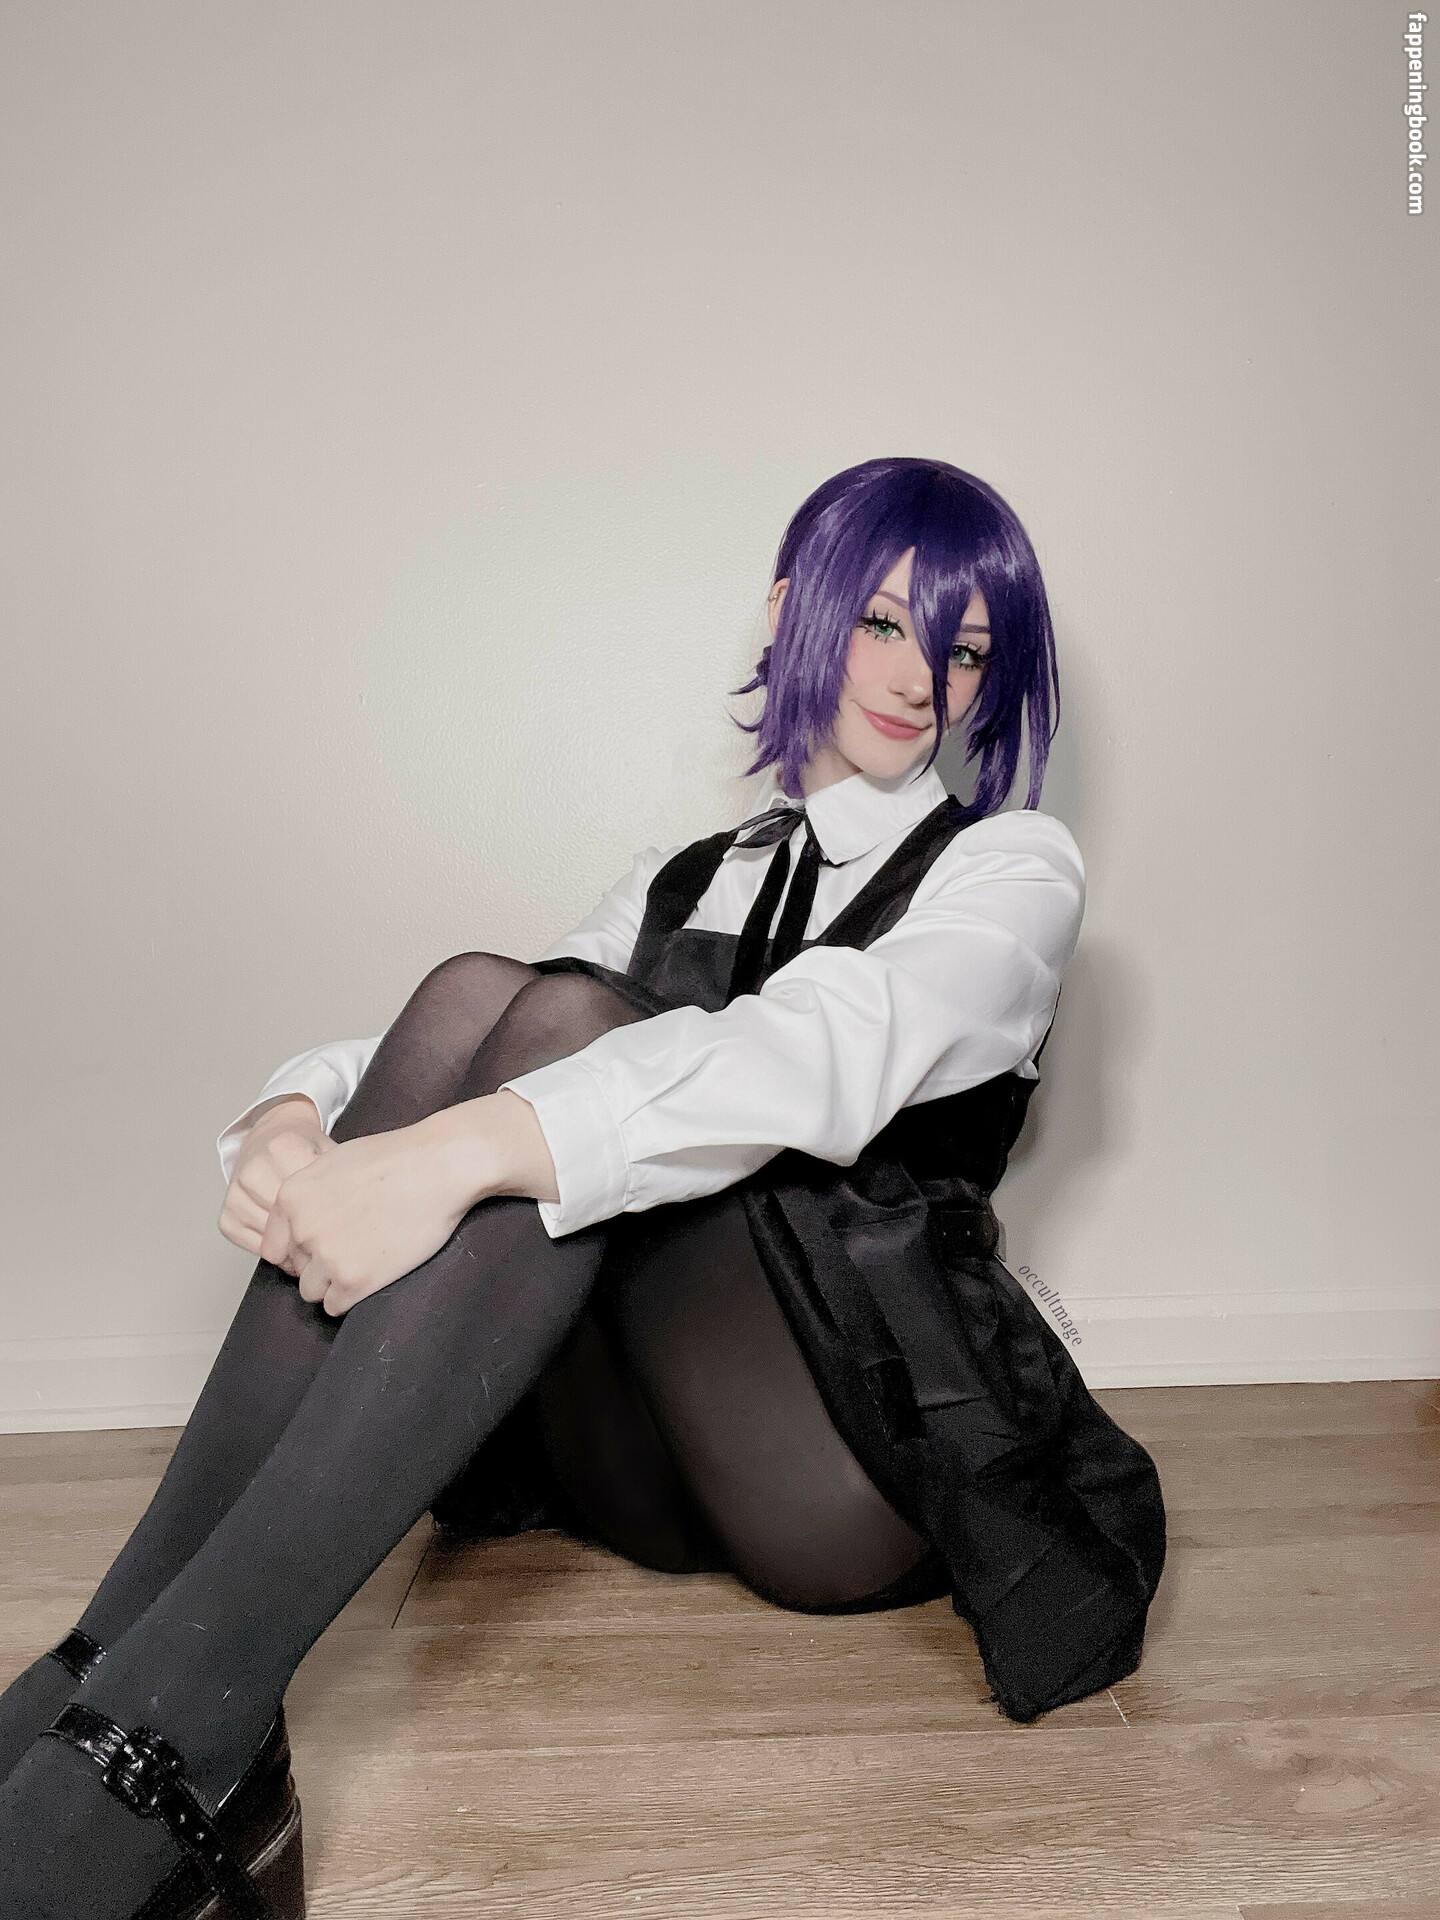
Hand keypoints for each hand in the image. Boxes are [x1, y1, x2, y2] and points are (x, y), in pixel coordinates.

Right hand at [219, 1096, 333, 1269]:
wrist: (270, 1138)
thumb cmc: (302, 1149)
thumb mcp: (327, 1151)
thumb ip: (339, 1177)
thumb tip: (359, 1213)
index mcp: (285, 1147)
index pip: (311, 1196)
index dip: (330, 1217)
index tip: (343, 1227)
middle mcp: (255, 1168)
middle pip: (292, 1219)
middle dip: (313, 1235)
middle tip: (331, 1243)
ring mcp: (237, 1193)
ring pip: (273, 1237)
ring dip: (295, 1248)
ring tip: (312, 1243)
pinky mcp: (226, 1215)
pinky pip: (254, 1246)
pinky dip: (276, 1251)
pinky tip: (290, 1243)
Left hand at [258, 1111, 487, 1316]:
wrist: (439, 1167)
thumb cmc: (397, 1158)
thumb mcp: (335, 1162)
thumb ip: (310, 1195)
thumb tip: (303, 1222)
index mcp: (291, 1197)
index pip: (276, 1245)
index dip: (302, 1248)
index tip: (325, 1244)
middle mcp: (301, 1229)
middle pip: (298, 1267)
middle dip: (321, 1262)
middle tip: (356, 1248)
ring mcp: (326, 1256)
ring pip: (312, 1291)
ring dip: (335, 1283)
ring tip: (365, 1263)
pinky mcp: (354, 1280)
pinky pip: (335, 1306)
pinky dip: (353, 1296)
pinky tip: (374, 1275)